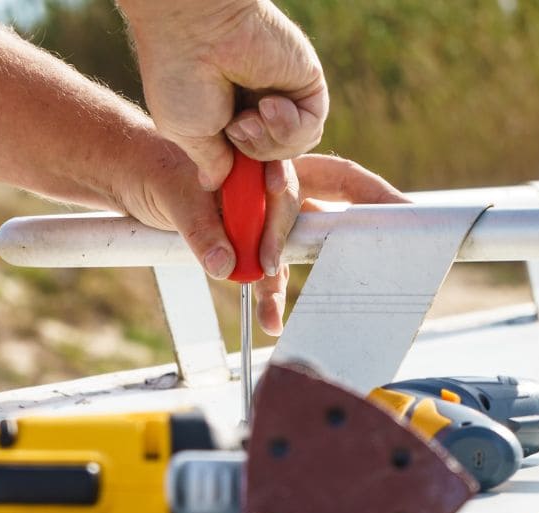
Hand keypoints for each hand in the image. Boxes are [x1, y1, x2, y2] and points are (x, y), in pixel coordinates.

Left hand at [115, 139, 407, 334]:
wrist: (136, 182)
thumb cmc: (162, 170)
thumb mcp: (177, 193)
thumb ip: (203, 227)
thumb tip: (227, 266)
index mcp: (273, 165)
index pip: (335, 178)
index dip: (374, 196)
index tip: (402, 214)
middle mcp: (277, 192)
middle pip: (322, 220)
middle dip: (341, 246)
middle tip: (368, 265)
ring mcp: (264, 222)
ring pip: (292, 256)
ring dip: (286, 284)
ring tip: (280, 310)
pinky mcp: (247, 247)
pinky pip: (266, 275)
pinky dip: (267, 297)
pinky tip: (268, 320)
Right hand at [117, 0, 328, 188]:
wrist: (196, 31)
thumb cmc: (180, 77)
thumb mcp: (187, 136)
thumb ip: (211, 163)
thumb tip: (216, 185)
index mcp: (225, 123)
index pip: (247, 169)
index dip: (248, 189)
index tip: (241, 206)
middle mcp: (255, 111)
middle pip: (272, 165)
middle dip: (257, 165)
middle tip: (237, 137)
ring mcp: (282, 98)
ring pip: (291, 150)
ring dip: (267, 144)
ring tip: (243, 118)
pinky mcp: (305, 85)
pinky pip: (310, 127)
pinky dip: (288, 127)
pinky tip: (267, 104)